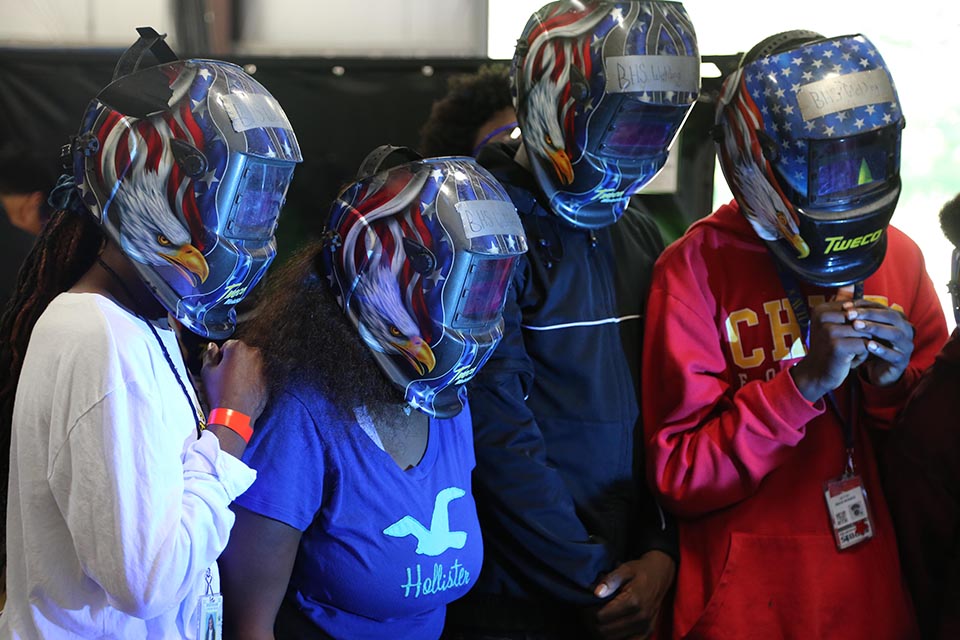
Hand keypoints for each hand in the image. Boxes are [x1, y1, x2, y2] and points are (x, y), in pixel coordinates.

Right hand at [201, 339, 267, 422]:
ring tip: (232, 384)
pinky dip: (250, 378)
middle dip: (232, 361)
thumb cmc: (221, 393)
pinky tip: (241, 389)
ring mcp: (262, 366)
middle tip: (224, 376)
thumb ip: (209, 355)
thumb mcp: (207, 372)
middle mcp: (254, 354)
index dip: (220, 357)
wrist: (236, 414)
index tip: (217, 367)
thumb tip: (212, 347)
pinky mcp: (267, 379)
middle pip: (240, 353)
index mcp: (238, 348)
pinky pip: (256, 375)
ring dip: (242, 369)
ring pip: (249, 364)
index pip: (227, 345)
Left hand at [589, 550, 676, 639]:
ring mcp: (645, 627)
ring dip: (602, 631)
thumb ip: (610, 580)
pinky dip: (615, 637)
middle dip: (592, 623)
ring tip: (598, 618)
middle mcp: (640, 617)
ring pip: (612, 639)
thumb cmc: (640, 571)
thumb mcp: (624, 569)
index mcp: (633, 601)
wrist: (661, 575)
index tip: (585, 605)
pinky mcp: (647, 632)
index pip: (601, 616)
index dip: (589, 612)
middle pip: (605, 631)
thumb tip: (596, 593)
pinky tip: (611, 626)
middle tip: (589, 612)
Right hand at [790, 286, 869, 401]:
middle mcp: (822, 318)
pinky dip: (862, 355)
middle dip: (862, 336)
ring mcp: (829, 332)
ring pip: (865, 332)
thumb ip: (842, 303)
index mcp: (821, 310)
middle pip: (862, 320)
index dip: (857, 325)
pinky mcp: (837, 346)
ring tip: (848, 352)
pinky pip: (865, 345)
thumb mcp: (833, 323)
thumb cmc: (828, 348)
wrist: (817, 374)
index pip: (855, 310)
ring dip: (863, 345)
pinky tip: (850, 360)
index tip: (842, 336)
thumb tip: (851, 282)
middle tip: (847, 346)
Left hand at [843, 299, 913, 386]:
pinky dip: (881, 349)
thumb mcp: (866, 331)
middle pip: (891, 317)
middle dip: (869, 314)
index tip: (846, 306)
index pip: (883, 308)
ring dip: (875, 328)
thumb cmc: (871, 346)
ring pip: (894, 334)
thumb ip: (859, 318)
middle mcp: (905, 330)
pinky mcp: (902, 361)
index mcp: (897, 320)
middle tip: (850, 315)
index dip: (865, 305)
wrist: (879, 372)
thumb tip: (844, 304)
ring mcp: (906, 346)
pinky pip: (894, 355)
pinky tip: (868, 346)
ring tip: (856, 326)